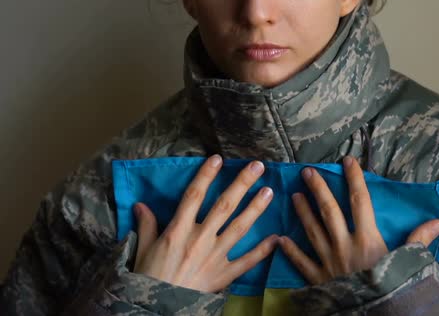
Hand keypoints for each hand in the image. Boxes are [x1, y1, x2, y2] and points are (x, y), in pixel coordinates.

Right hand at [132, 155, 278, 292]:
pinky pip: (246, 261)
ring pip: (239, 228)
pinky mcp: (224, 275)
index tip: (218, 159)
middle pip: (224, 206)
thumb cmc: (148, 276)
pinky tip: (277, 238)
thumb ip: (146, 225)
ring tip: (269, 192)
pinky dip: (262, 251)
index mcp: (179, 230)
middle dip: (242, 184)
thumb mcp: (143, 248)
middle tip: (258, 167)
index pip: (194, 196)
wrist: (156, 309)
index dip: (206, 175)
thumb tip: (141, 205)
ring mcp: (215, 256)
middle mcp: (200, 239)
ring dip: (256, 209)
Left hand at [278, 156, 438, 284]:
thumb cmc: (391, 287)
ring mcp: (329, 261)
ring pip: (312, 231)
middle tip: (307, 172)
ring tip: (294, 196)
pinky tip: (280, 239)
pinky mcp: (318, 279)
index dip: (354, 178)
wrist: (372, 314)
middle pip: (329, 211)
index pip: (359, 200)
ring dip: (302, 212)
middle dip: (318, 189)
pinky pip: (302, 262)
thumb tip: (438, 220)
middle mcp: (344, 244)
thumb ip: (419, 239)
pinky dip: (291, 251)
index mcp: (367, 238)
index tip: (347, 161)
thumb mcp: (408, 261)